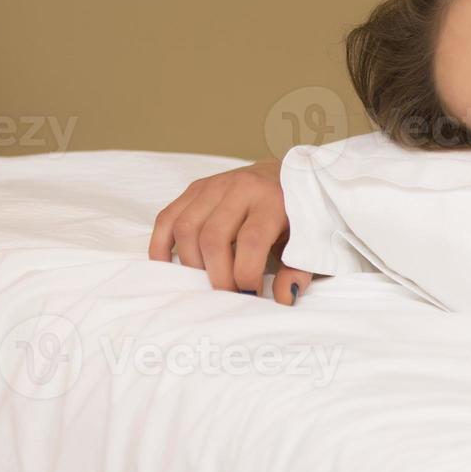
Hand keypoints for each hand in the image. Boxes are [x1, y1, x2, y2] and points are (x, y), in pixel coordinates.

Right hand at [148, 158, 313, 303]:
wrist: (290, 174)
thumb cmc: (299, 213)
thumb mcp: (309, 240)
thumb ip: (298, 270)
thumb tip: (282, 298)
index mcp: (273, 200)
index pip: (251, 240)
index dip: (245, 274)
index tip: (251, 293)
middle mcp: (241, 188)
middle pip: (213, 237)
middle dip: (217, 275)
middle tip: (226, 294)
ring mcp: (214, 185)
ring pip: (186, 228)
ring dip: (191, 264)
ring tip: (207, 281)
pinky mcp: (196, 188)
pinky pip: (167, 217)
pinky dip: (161, 245)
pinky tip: (169, 267)